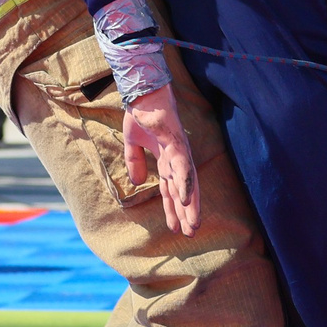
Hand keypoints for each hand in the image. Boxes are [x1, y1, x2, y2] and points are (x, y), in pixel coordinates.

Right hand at [121, 88, 200, 234]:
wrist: (142, 93)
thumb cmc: (141, 114)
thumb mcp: (133, 144)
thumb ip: (135, 162)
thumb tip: (136, 183)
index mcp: (166, 161)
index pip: (170, 190)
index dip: (173, 209)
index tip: (174, 228)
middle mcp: (176, 159)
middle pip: (184, 191)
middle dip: (187, 212)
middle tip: (191, 234)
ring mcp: (178, 152)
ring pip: (187, 183)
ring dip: (191, 204)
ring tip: (193, 224)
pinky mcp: (176, 143)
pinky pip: (182, 167)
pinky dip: (185, 183)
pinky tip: (187, 200)